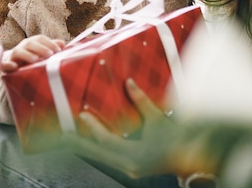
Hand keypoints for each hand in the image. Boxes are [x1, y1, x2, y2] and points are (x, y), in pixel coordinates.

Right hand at [0, 35, 64, 71]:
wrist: (7, 63)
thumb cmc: (27, 57)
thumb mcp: (39, 52)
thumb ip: (50, 47)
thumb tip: (63, 43)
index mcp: (30, 43)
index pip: (40, 39)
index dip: (49, 43)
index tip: (58, 50)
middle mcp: (21, 47)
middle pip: (30, 44)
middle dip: (40, 48)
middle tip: (50, 54)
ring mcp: (12, 56)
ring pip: (18, 52)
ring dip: (26, 55)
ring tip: (35, 60)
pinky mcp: (3, 65)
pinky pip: (3, 64)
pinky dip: (7, 65)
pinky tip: (14, 66)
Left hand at [62, 78, 179, 178]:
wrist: (188, 158)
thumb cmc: (175, 138)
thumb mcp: (158, 119)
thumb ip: (142, 101)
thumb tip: (129, 82)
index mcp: (137, 155)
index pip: (108, 142)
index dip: (95, 128)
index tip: (83, 115)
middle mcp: (130, 166)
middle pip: (98, 154)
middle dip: (80, 144)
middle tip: (63, 135)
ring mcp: (129, 169)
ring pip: (101, 157)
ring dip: (86, 147)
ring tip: (69, 138)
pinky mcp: (129, 168)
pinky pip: (108, 158)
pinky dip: (97, 148)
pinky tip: (87, 142)